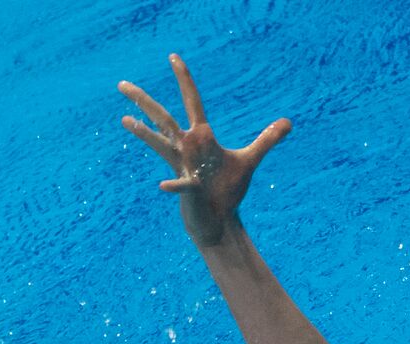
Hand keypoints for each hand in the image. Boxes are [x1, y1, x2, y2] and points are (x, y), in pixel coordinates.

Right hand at [120, 54, 290, 246]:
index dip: (184, 79)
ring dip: (144, 133)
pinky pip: (181, 184)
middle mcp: (187, 148)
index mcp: (201, 138)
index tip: (173, 57)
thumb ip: (266, 140)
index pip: (191, 101)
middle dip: (144, 101)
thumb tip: (288, 122)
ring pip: (161, 145)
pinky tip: (163, 186)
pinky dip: (174, 185)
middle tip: (120, 84)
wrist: (218, 220)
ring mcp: (184, 167)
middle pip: (163, 118)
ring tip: (125, 120)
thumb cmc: (227, 191)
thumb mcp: (250, 160)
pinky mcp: (189, 189)